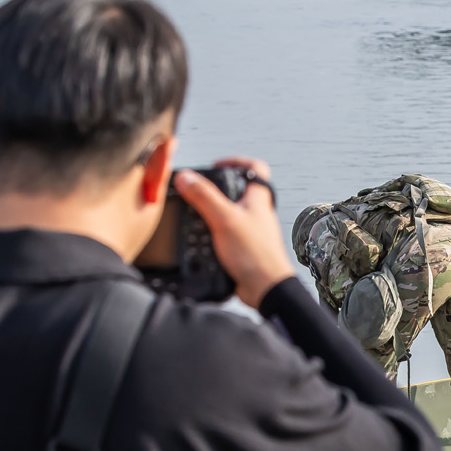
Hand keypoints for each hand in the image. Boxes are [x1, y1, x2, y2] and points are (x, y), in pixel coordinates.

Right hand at [173, 160, 296, 308]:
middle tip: (198, 189)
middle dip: (218, 188)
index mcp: (258, 200)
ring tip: (194, 213)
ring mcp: (250, 232)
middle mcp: (256, 214)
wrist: (266, 289)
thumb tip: (185, 178)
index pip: (256, 169)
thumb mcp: (225, 219)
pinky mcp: (242, 249)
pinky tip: (200, 238)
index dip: (237, 162)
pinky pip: (226, 235)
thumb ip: (204, 197)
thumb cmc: (256, 255)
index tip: (217, 165)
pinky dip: (213, 233)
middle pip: (239, 191)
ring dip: (212, 212)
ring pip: (230, 214)